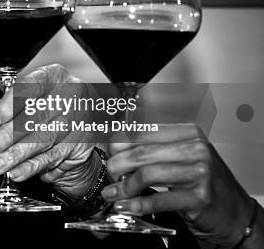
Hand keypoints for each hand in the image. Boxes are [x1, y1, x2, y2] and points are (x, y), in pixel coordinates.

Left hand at [0, 64, 99, 197]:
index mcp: (55, 77)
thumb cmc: (49, 106)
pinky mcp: (80, 145)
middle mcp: (70, 96)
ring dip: (15, 156)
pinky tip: (16, 172)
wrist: (81, 124)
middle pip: (34, 117)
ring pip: (41, 141)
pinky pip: (51, 158)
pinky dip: (31, 167)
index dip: (8, 106)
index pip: (30, 88)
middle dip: (7, 136)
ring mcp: (77, 121)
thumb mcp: (29, 97)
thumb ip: (8, 102)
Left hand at [102, 123, 262, 247]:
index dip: (118, 143)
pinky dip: (136, 204)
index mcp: (187, 131)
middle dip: (117, 166)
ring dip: (124, 187)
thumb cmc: (202, 182)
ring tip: (114, 194)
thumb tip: (113, 147)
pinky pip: (158, 199)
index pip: (142, 131)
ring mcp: (200, 171)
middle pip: (140, 152)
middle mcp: (195, 147)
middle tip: (110, 176)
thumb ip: (151, 149)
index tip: (108, 153)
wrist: (234, 211)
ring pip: (146, 174)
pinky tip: (126, 206)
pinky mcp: (199, 196)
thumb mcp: (179, 157)